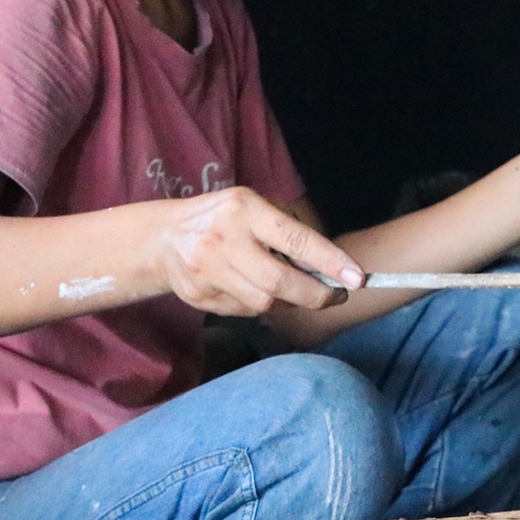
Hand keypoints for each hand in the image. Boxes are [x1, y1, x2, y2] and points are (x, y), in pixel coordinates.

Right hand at [155, 187, 365, 315]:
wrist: (163, 237)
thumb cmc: (224, 219)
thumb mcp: (252, 208)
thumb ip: (286, 233)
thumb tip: (331, 267)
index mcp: (245, 209)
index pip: (294, 238)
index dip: (330, 261)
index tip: (356, 278)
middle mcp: (224, 240)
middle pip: (279, 282)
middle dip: (315, 295)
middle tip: (335, 296)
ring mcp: (208, 271)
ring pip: (263, 303)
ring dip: (288, 302)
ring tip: (294, 291)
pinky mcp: (199, 296)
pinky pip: (243, 311)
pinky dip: (259, 305)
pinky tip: (255, 290)